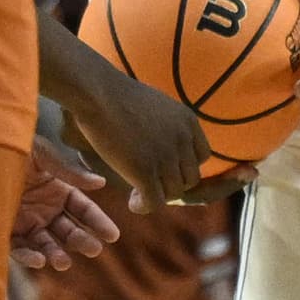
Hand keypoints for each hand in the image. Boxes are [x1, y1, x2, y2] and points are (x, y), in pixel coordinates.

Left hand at [11, 146, 117, 269]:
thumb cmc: (11, 146)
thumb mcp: (42, 155)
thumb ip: (70, 171)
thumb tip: (102, 183)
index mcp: (58, 188)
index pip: (84, 209)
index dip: (98, 222)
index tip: (112, 235)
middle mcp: (45, 208)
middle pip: (69, 230)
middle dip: (81, 241)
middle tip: (93, 249)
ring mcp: (26, 221)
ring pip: (46, 243)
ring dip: (56, 254)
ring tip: (63, 262)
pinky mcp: (5, 230)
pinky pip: (19, 248)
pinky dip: (29, 257)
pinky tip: (39, 260)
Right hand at [60, 58, 231, 208]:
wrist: (97, 92)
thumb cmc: (116, 96)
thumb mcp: (154, 105)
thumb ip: (166, 125)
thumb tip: (162, 147)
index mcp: (187, 121)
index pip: (201, 156)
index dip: (184, 166)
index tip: (165, 168)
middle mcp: (182, 139)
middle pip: (190, 178)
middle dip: (171, 184)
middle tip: (149, 184)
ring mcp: (165, 156)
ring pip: (173, 193)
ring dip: (156, 196)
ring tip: (137, 193)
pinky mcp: (145, 170)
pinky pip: (154, 202)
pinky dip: (144, 206)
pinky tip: (133, 203)